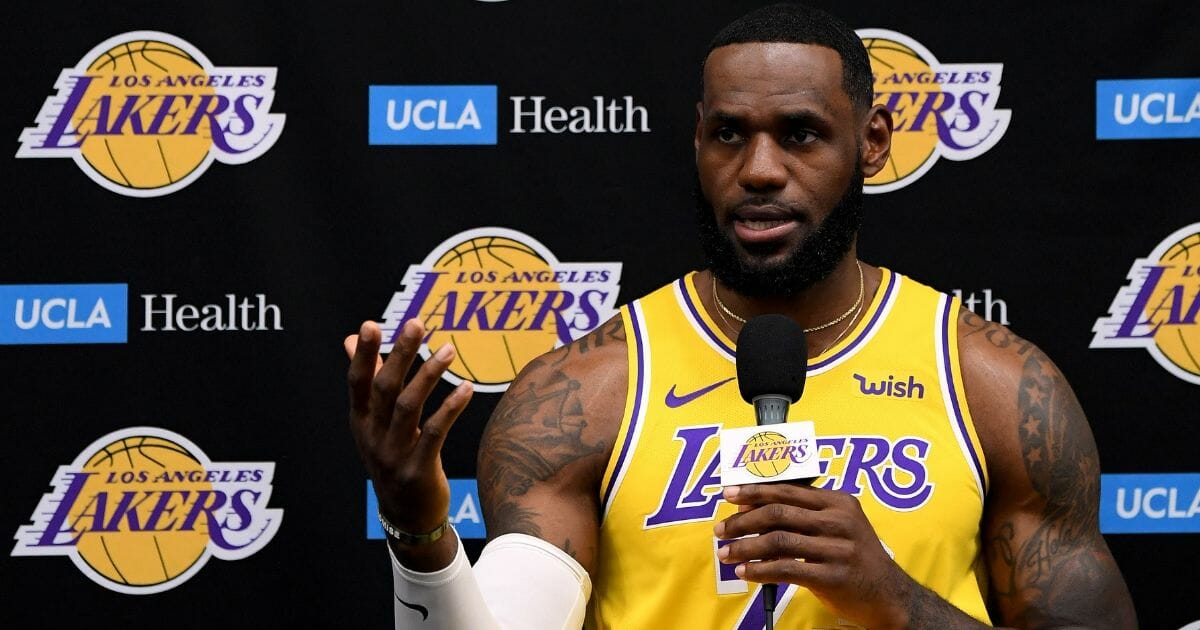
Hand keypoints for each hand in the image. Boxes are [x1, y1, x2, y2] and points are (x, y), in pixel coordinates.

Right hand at [346, 319, 472, 563]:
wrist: (406, 518)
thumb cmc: (392, 458)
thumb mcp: (372, 423)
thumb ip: (366, 380)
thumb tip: (349, 338)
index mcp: (360, 421)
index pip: (357, 382)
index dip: (363, 354)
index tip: (370, 324)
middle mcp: (372, 436)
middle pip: (384, 389)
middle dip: (400, 354)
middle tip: (417, 323)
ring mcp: (393, 455)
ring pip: (408, 408)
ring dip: (429, 375)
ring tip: (449, 348)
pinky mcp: (417, 471)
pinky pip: (434, 433)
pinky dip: (450, 408)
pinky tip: (465, 387)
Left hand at [715, 483, 912, 629]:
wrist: (890, 596)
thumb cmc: (857, 559)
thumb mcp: (840, 526)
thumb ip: (804, 516)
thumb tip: (753, 510)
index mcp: (839, 502)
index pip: (787, 490)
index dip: (754, 492)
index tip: (729, 494)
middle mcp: (839, 521)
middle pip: (778, 513)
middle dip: (742, 521)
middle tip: (721, 529)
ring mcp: (838, 549)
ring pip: (777, 541)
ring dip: (745, 546)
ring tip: (726, 553)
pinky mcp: (833, 576)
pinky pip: (786, 569)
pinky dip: (760, 570)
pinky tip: (745, 571)